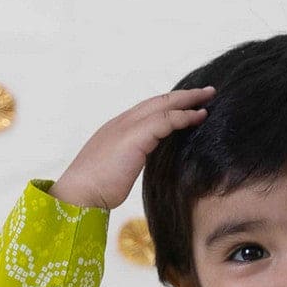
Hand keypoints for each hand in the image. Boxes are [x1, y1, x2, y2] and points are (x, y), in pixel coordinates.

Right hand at [49, 86, 216, 212]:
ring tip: (208, 97)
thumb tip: (139, 171)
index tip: (186, 106)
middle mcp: (122, 122)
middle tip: (205, 92)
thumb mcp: (116, 173)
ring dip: (188, 100)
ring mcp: (127, 126)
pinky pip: (165, 120)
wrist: (78, 195)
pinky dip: (184, 116)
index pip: (147, 111)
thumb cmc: (94, 192)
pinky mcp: (135, 136)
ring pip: (164, 104)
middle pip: (158, 101)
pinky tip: (198, 117)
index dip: (167, 106)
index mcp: (116, 130)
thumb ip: (130, 164)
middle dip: (183, 95)